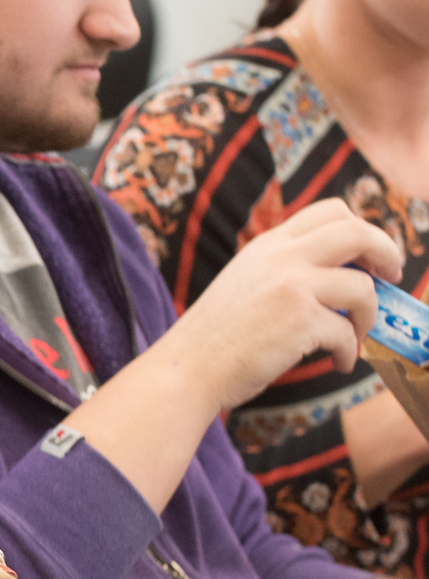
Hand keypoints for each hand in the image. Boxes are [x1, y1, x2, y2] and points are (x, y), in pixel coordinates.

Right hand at [168, 198, 401, 417]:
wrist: (187, 368)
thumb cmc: (216, 336)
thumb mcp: (246, 281)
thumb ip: (284, 268)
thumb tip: (340, 276)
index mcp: (270, 244)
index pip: (331, 211)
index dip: (363, 229)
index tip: (370, 256)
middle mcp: (282, 257)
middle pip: (358, 232)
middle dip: (388, 253)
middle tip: (392, 277)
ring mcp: (292, 287)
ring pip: (363, 288)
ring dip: (369, 317)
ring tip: (356, 336)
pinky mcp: (299, 322)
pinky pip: (346, 333)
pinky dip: (348, 352)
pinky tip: (338, 364)